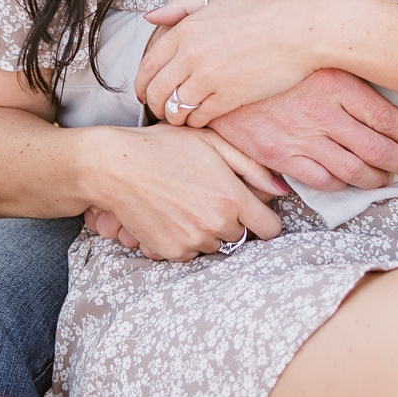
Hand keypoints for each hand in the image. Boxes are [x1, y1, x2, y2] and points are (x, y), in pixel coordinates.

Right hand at [83, 125, 285, 261]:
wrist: (116, 168)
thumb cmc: (163, 148)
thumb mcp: (211, 143)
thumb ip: (251, 167)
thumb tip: (281, 190)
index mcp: (232, 198)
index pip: (270, 229)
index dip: (263, 219)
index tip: (253, 211)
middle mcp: (217, 225)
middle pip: (241, 237)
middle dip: (232, 221)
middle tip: (208, 198)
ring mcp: (194, 241)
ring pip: (215, 245)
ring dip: (208, 231)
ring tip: (186, 204)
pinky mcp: (172, 252)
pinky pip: (191, 253)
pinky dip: (185, 239)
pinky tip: (171, 216)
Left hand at [135, 0, 335, 128]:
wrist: (302, 28)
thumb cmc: (266, 9)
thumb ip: (181, 7)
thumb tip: (151, 17)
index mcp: (186, 29)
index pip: (148, 64)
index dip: (142, 83)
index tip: (146, 92)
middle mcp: (191, 54)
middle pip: (156, 90)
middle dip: (153, 104)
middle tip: (160, 109)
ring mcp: (209, 77)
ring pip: (174, 107)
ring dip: (174, 116)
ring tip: (180, 118)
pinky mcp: (230, 96)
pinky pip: (199, 117)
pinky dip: (195, 121)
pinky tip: (200, 119)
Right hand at [210, 70, 397, 191]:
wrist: (214, 76)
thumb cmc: (267, 62)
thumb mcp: (309, 59)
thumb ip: (342, 80)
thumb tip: (376, 101)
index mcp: (336, 82)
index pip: (388, 117)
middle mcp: (324, 111)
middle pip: (380, 148)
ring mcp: (303, 136)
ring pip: (356, 169)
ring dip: (379, 179)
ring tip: (391, 179)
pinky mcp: (281, 154)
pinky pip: (323, 179)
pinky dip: (343, 185)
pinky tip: (352, 183)